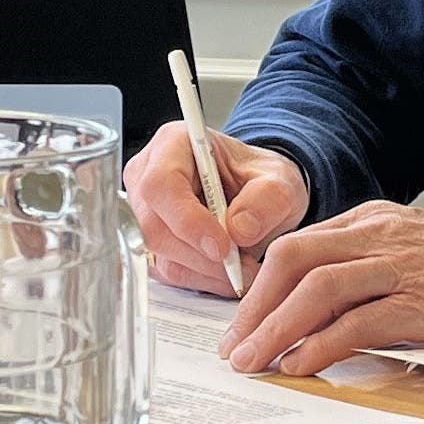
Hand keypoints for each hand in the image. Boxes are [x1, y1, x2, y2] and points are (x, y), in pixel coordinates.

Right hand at [123, 123, 308, 296]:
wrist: (257, 193)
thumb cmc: (259, 177)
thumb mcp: (280, 180)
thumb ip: (268, 198)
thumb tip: (240, 229)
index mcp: (173, 144)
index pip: (161, 185)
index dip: (188, 220)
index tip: (222, 246)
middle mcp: (147, 176)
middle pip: (154, 227)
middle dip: (202, 255)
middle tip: (243, 264)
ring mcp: (144, 213)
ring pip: (161, 256)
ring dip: (206, 271)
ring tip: (243, 266)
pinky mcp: (151, 244)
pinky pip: (170, 272)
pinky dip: (203, 279)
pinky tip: (227, 271)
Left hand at [217, 201, 423, 377]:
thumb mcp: (407, 248)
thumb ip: (362, 268)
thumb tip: (312, 309)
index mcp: (369, 221)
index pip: (296, 247)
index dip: (259, 287)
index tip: (241, 322)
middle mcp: (377, 236)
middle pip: (294, 260)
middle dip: (255, 306)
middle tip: (235, 346)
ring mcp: (400, 267)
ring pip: (318, 289)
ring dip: (276, 328)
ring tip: (255, 360)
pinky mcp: (422, 302)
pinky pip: (360, 321)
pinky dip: (323, 344)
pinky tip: (302, 363)